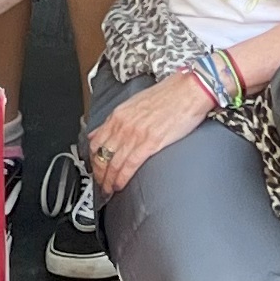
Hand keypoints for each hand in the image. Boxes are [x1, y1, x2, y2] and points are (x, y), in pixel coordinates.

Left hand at [84, 71, 211, 197]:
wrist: (188, 90)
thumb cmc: (167, 95)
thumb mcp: (135, 103)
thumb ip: (117, 119)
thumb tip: (101, 130)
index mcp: (118, 115)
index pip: (95, 142)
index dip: (92, 159)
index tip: (93, 168)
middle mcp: (122, 125)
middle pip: (101, 155)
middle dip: (98, 173)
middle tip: (99, 184)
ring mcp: (135, 134)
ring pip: (113, 163)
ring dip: (107, 180)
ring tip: (107, 190)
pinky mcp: (150, 143)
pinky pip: (129, 165)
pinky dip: (121, 178)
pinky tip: (119, 186)